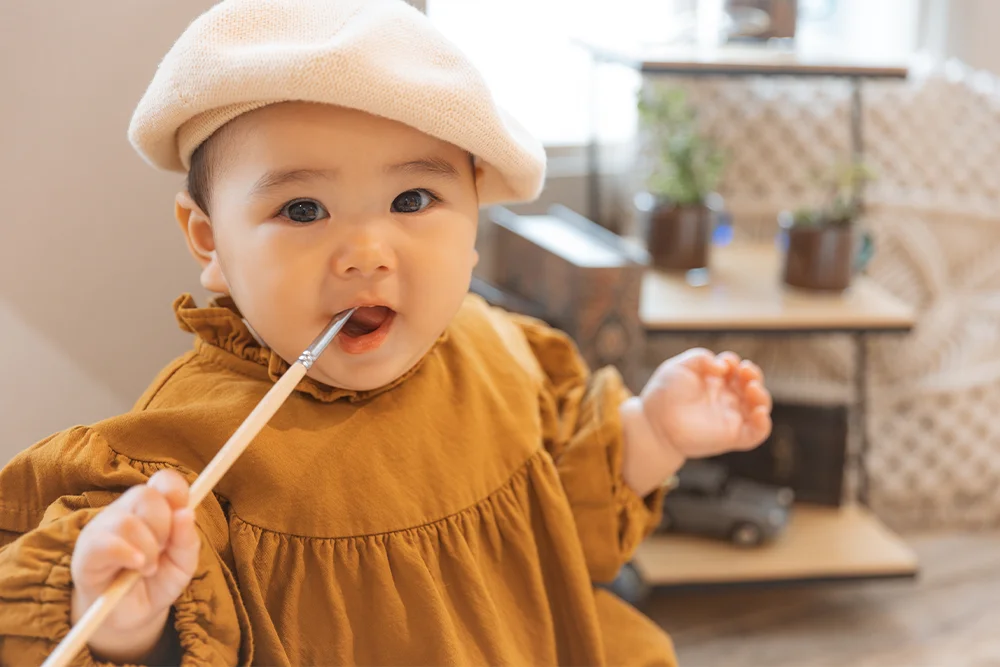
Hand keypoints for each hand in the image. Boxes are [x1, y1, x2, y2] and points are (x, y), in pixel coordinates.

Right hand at [70, 469, 199, 662]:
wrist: (131, 616)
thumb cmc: (158, 582)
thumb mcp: (183, 564)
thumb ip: (187, 540)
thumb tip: (187, 512)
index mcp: (151, 508)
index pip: (163, 480)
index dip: (176, 491)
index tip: (183, 513)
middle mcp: (124, 511)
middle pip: (146, 495)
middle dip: (164, 526)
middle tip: (163, 550)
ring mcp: (102, 529)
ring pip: (127, 522)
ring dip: (147, 548)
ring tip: (148, 568)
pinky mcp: (85, 553)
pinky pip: (105, 544)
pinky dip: (127, 554)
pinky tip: (137, 566)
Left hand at [641, 348, 771, 458]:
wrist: (653, 422)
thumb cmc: (664, 394)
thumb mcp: (680, 367)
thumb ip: (701, 358)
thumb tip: (722, 366)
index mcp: (716, 382)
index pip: (736, 369)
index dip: (735, 363)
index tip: (725, 363)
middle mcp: (726, 399)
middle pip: (752, 385)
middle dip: (754, 375)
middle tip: (745, 371)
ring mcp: (730, 418)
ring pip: (759, 407)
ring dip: (762, 396)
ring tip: (752, 387)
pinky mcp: (731, 436)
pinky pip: (757, 434)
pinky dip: (764, 424)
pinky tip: (758, 412)